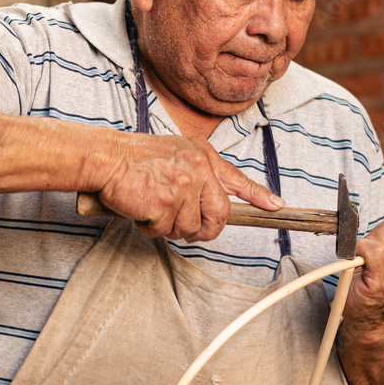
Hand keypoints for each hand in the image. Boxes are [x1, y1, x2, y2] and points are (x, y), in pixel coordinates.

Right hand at [96, 134, 282, 241]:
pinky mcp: (165, 203)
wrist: (107, 158)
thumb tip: (217, 200)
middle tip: (186, 229)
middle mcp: (198, 169)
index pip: (237, 180)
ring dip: (170, 227)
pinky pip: (164, 231)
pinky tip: (142, 209)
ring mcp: (183, 186)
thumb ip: (200, 172)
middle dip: (205, 230)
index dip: (258, 196)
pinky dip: (150, 227)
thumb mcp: (178, 153)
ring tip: (153, 207)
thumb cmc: (137, 159)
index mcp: (203, 156)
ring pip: (189, 228)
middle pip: (219, 216)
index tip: (276, 206)